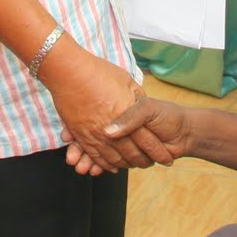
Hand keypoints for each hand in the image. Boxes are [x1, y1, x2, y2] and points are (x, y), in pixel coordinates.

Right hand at [39, 42, 172, 172]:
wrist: (69, 70)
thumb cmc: (99, 71)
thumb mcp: (126, 80)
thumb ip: (137, 97)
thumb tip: (144, 106)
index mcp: (129, 113)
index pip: (149, 141)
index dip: (159, 151)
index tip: (167, 157)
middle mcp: (114, 127)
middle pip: (132, 154)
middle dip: (143, 162)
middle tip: (150, 164)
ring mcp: (96, 133)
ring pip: (115, 159)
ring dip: (125, 165)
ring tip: (134, 166)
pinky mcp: (82, 136)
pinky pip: (96, 156)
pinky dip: (105, 164)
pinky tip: (111, 166)